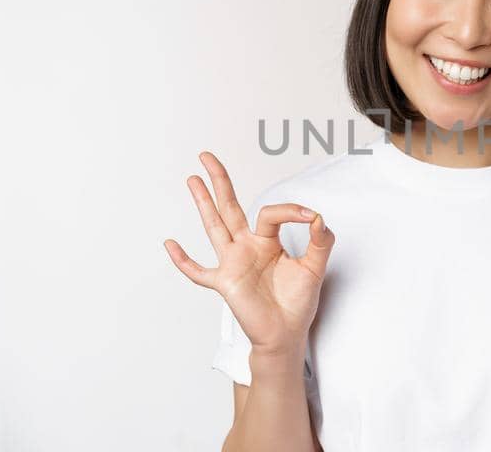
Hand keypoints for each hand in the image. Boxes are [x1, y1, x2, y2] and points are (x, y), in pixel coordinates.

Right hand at [163, 151, 336, 356]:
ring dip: (203, 203)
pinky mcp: (224, 283)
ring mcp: (232, 263)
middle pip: (230, 207)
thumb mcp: (315, 268)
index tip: (311, 218)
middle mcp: (246, 247)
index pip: (271, 213)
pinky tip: (170, 244)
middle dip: (220, 182)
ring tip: (193, 179)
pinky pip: (199, 271)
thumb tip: (318, 217)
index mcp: (266, 240)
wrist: (286, 334)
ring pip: (214, 227)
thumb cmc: (297, 302)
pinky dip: (184, 260)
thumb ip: (321, 242)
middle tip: (207, 157)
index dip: (291, 211)